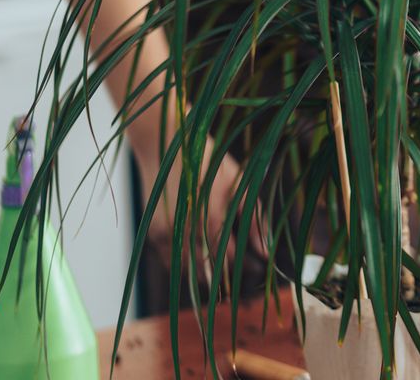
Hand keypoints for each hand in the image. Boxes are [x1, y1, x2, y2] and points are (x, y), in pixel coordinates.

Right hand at [134, 125, 266, 278]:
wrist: (166, 146)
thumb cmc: (209, 163)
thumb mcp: (239, 185)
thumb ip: (253, 221)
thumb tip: (266, 252)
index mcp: (212, 219)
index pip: (231, 259)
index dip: (245, 266)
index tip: (256, 266)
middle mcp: (187, 231)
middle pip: (209, 270)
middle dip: (228, 273)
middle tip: (242, 268)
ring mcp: (166, 234)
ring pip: (189, 272)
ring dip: (206, 273)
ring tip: (221, 264)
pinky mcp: (153, 234)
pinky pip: (170, 263)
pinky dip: (185, 266)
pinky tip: (199, 257)